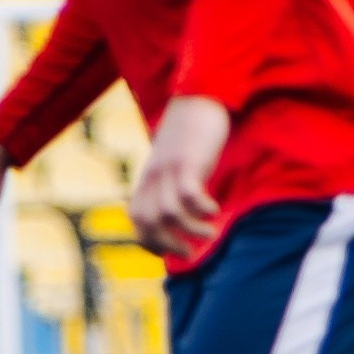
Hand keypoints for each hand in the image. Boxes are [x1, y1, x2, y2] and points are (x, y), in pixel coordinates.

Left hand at [129, 95, 229, 257]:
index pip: (137, 221)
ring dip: (191, 231)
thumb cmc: (191, 138)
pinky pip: (188, 194)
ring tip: (211, 235)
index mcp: (146, 181)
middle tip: (192, 253)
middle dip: (169, 245)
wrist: (197, 100)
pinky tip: (215, 211)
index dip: (150, 242)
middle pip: (149, 223)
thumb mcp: (175, 165)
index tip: (171, 252)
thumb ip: (171, 187)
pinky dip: (201, 209)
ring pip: (169, 214)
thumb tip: (180, 216)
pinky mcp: (186, 161)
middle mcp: (152, 178)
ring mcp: (167, 170)